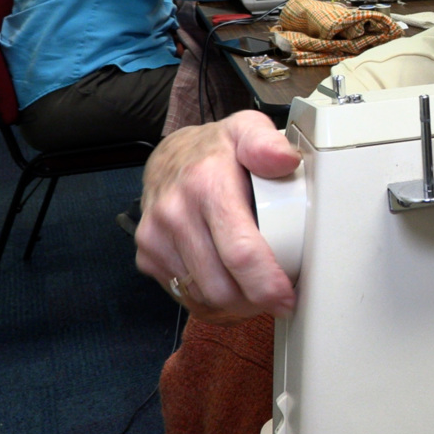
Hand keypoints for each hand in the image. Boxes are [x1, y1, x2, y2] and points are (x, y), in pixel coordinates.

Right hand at [135, 110, 302, 323]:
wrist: (171, 154)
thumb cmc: (217, 149)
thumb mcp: (247, 129)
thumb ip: (268, 143)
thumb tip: (286, 160)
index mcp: (206, 185)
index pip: (239, 252)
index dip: (266, 285)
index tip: (287, 299)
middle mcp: (175, 214)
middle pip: (220, 286)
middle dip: (253, 300)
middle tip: (275, 295)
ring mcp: (156, 237)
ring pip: (201, 296)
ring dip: (232, 304)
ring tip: (254, 290)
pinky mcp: (146, 255)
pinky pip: (183, 295)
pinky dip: (210, 299)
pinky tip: (229, 284)